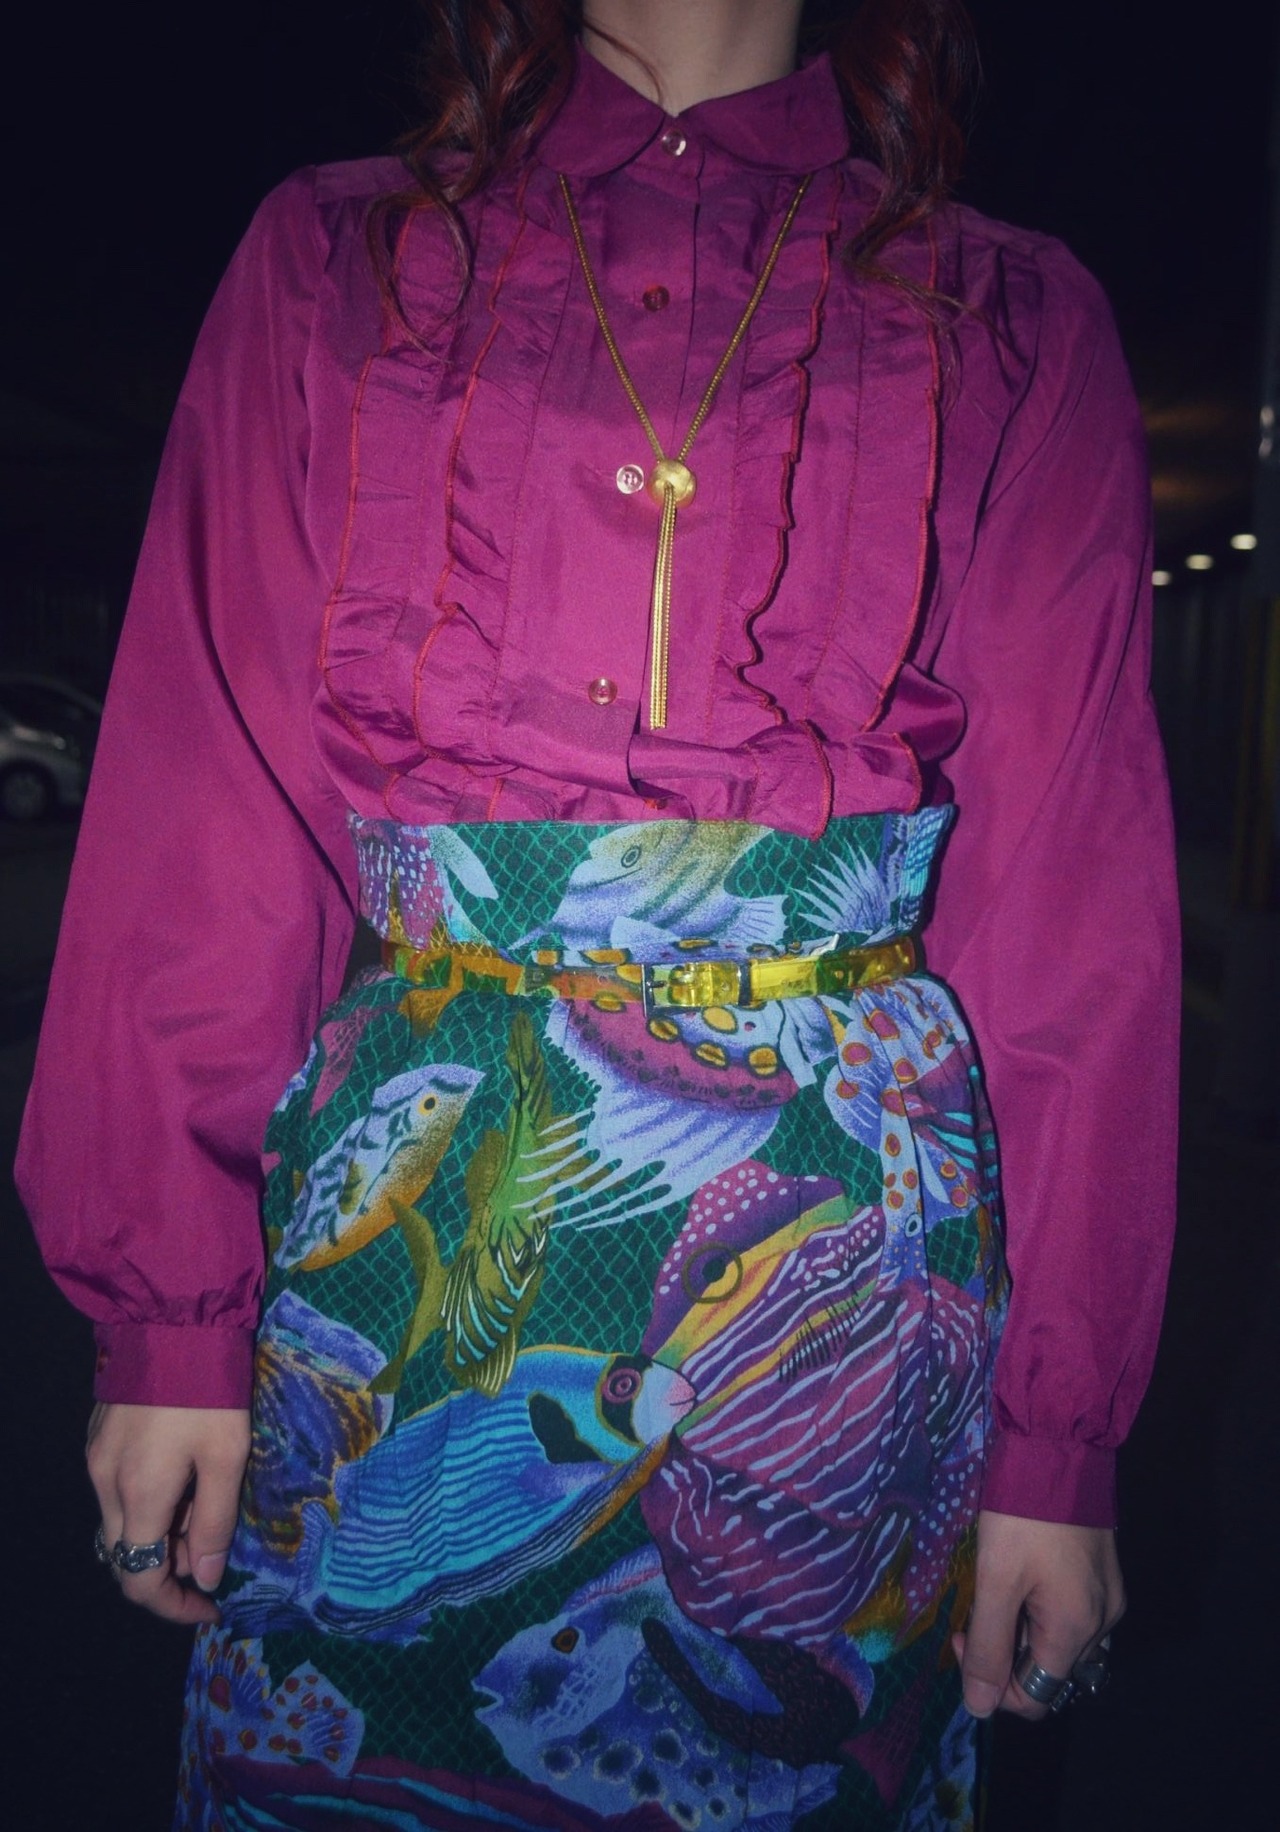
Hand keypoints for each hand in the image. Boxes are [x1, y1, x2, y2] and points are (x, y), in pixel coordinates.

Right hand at [87, 1402, 250, 1624]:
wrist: (172, 1320)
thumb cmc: (208, 1390)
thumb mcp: (227, 1456)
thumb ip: (214, 1522)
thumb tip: (205, 1577)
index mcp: (138, 1496)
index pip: (139, 1580)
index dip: (173, 1605)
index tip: (209, 1604)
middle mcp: (106, 1483)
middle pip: (127, 1555)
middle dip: (169, 1569)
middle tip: (213, 1554)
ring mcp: (96, 1457)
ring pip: (122, 1522)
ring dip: (159, 1534)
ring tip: (204, 1513)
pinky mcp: (99, 1435)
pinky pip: (118, 1490)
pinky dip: (147, 1503)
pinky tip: (182, 1481)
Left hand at [952, 1508, 1124, 1719]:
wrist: (1060, 1447)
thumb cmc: (1023, 1515)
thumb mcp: (996, 1580)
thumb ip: (988, 1646)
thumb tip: (978, 1708)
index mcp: (1077, 1631)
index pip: (1036, 1696)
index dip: (993, 1683)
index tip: (964, 1633)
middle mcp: (1102, 1623)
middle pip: (1048, 1669)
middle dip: (1005, 1651)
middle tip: (976, 1608)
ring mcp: (1107, 1596)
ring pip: (1058, 1640)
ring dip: (1021, 1628)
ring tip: (997, 1586)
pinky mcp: (1102, 1572)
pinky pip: (1070, 1612)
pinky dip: (1040, 1608)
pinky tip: (1019, 1575)